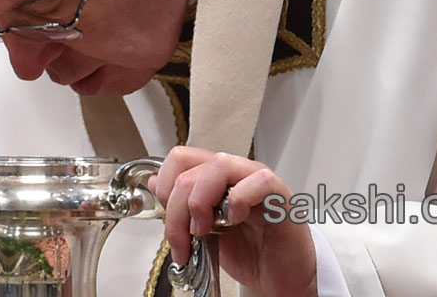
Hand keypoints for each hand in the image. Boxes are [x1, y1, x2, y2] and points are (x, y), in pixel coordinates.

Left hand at [149, 146, 316, 295]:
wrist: (281, 277)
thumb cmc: (249, 252)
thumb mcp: (202, 231)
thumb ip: (181, 206)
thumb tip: (155, 183)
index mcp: (215, 177)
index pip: (180, 159)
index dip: (165, 187)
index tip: (169, 218)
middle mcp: (235, 172)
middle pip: (190, 167)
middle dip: (177, 208)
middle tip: (184, 238)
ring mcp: (257, 179)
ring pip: (219, 164)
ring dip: (202, 201)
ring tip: (206, 229)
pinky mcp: (280, 194)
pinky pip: (258, 181)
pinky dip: (239, 200)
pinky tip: (235, 220)